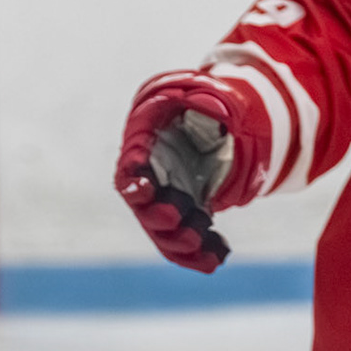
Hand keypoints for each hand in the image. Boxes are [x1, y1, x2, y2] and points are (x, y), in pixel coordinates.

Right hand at [115, 73, 263, 272]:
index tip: (145, 188)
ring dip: (182, 244)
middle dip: (160, 219)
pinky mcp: (185, 218)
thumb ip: (206, 101)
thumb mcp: (198, 93)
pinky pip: (187, 245)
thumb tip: (220, 109)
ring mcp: (166, 203)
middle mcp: (149, 183)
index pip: (130, 172)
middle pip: (145, 211)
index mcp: (143, 151)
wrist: (201, 124)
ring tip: (206, 246)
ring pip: (164, 235)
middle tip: (180, 219)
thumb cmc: (190, 105)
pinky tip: (218, 257)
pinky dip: (201, 255)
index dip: (135, 183)